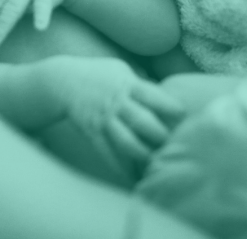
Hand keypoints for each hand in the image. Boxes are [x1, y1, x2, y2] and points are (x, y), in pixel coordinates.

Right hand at [53, 57, 184, 178]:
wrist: (64, 81)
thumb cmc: (98, 73)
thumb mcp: (121, 70)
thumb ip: (141, 84)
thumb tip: (168, 95)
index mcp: (126, 84)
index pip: (151, 94)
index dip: (168, 105)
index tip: (183, 114)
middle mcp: (116, 102)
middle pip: (141, 120)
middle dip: (159, 135)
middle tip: (173, 145)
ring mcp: (104, 118)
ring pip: (125, 140)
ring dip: (142, 154)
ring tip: (154, 163)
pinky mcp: (92, 132)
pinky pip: (107, 152)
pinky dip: (120, 167)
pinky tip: (132, 177)